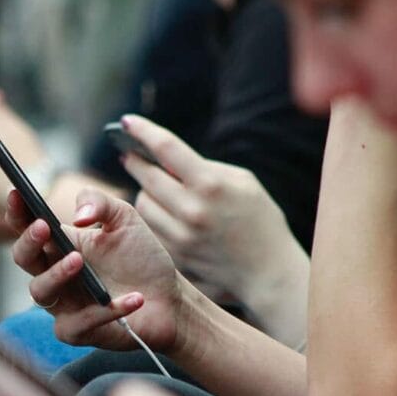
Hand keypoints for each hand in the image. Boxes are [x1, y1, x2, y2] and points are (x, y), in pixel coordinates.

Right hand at [6, 187, 187, 352]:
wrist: (170, 299)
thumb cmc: (141, 258)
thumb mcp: (125, 219)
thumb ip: (100, 202)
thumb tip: (78, 214)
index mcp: (61, 244)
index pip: (28, 227)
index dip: (17, 211)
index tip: (17, 194)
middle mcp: (56, 273)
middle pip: (24, 258)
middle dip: (28, 242)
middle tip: (43, 228)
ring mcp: (64, 304)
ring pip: (41, 291)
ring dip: (57, 274)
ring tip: (79, 260)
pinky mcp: (79, 331)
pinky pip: (80, 323)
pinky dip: (106, 310)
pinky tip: (135, 298)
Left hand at [119, 115, 305, 307]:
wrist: (269, 273)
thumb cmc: (261, 220)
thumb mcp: (243, 182)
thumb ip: (206, 168)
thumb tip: (168, 159)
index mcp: (211, 184)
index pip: (166, 148)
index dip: (142, 131)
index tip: (127, 122)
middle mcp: (191, 210)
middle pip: (146, 177)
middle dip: (135, 162)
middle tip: (129, 154)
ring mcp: (180, 237)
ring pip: (142, 204)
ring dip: (144, 192)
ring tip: (152, 186)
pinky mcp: (174, 256)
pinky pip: (150, 228)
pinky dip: (153, 217)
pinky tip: (161, 211)